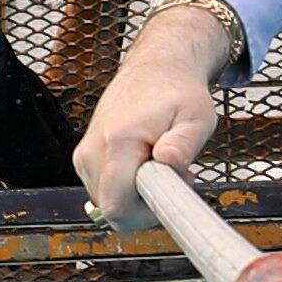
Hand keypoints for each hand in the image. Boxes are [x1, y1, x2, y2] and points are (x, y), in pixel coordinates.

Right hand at [76, 0, 245, 222]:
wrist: (156, 67)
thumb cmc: (179, 92)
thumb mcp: (197, 117)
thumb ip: (184, 144)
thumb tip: (169, 162)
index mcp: (118, 141)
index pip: (116, 206)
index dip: (145, 214)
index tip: (171, 194)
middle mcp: (93, 150)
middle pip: (112, 210)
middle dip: (145, 205)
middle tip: (173, 177)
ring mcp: (85, 155)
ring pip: (108, 202)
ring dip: (136, 196)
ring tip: (160, 165)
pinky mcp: (84, 157)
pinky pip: (104, 190)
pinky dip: (125, 187)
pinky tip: (144, 165)